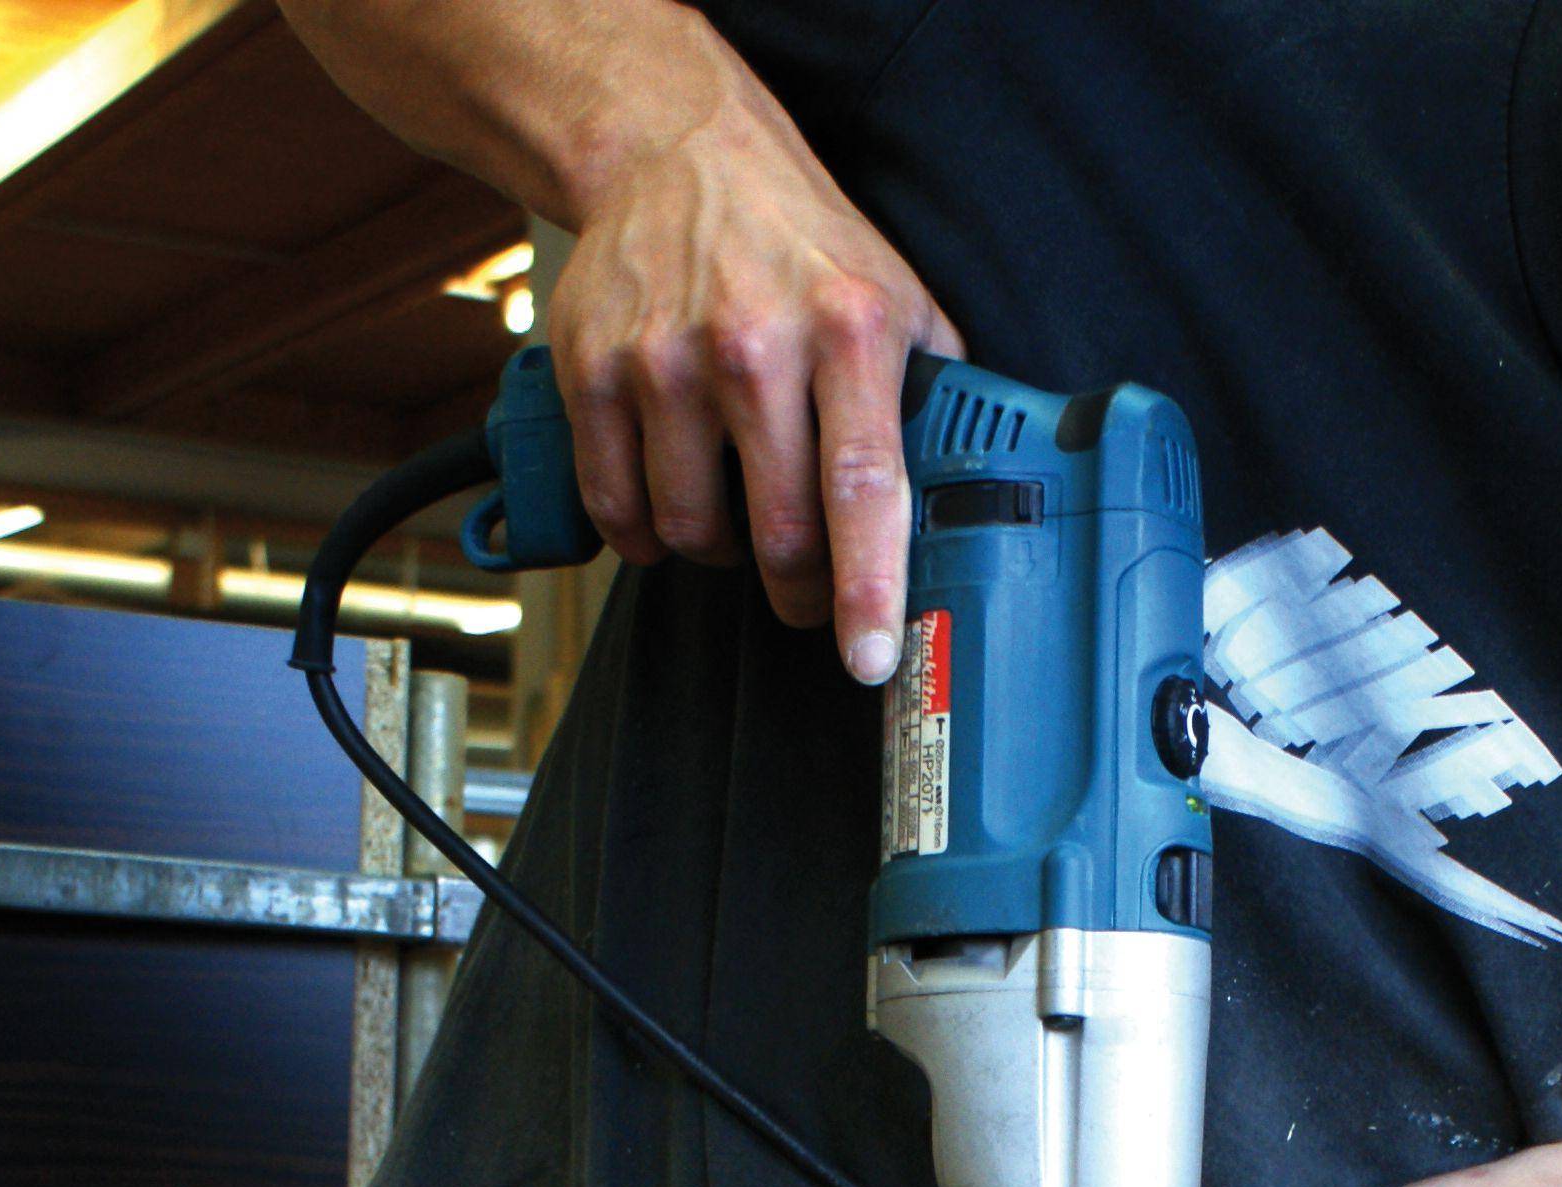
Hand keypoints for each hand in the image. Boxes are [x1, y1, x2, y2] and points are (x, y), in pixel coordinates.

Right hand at [538, 39, 961, 681]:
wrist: (673, 152)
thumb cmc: (795, 241)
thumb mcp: (894, 295)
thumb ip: (928, 397)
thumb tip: (968, 503)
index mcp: (848, 330)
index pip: (861, 488)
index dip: (866, 588)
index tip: (869, 659)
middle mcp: (754, 344)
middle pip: (773, 532)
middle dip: (798, 588)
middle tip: (808, 588)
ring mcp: (664, 359)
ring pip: (691, 531)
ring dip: (718, 550)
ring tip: (734, 506)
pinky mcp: (593, 369)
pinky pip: (617, 505)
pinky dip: (644, 528)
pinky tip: (668, 495)